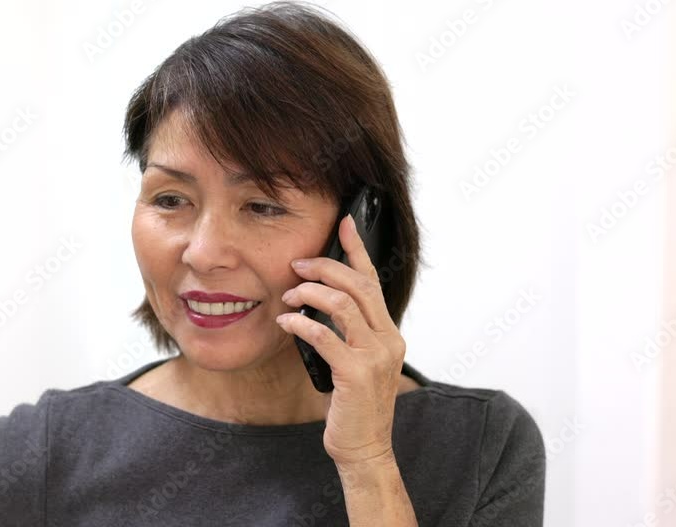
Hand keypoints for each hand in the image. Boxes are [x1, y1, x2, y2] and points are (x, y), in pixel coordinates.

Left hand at [276, 213, 406, 466]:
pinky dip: (301, 323)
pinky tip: (285, 323)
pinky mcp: (357, 373)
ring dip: (311, 293)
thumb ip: (347, 335)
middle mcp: (388, 340)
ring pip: (344, 304)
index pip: (374, 281)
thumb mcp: (355, 363)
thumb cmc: (354, 406)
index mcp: (389, 334)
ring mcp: (376, 356)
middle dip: (326, 267)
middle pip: (359, 285)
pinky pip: (325, 336)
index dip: (357, 249)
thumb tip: (316, 304)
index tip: (344, 223)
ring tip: (288, 296)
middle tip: (297, 264)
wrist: (364, 448)